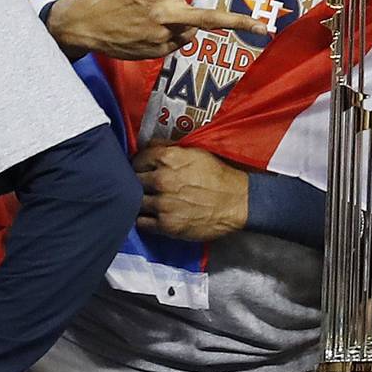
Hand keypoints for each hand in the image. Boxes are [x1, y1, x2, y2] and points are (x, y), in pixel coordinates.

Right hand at [47, 0, 268, 60]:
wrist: (87, 23)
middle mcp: (165, 14)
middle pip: (208, 19)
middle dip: (238, 23)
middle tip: (264, 29)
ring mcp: (163, 36)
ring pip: (192, 30)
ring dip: (183, 23)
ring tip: (152, 18)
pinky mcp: (159, 52)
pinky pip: (178, 41)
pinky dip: (171, 34)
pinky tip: (148, 30)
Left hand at [135, 145, 249, 240]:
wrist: (238, 202)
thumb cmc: (219, 176)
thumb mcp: (196, 153)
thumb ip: (168, 148)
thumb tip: (147, 146)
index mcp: (168, 158)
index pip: (137, 160)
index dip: (140, 165)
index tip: (143, 170)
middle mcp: (162, 180)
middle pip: (133, 181)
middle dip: (138, 182)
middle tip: (147, 186)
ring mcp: (163, 204)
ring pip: (135, 201)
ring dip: (141, 201)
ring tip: (151, 201)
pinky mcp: (167, 225)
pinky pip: (141, 222)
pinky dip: (145, 219)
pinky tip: (154, 215)